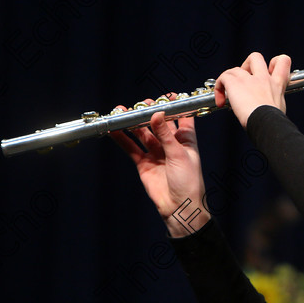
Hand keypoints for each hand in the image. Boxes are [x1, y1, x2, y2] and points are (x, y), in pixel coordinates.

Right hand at [110, 97, 209, 237]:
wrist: (180, 207)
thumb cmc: (188, 181)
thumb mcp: (178, 154)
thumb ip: (165, 134)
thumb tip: (157, 114)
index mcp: (186, 139)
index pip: (181, 117)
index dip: (174, 106)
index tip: (165, 96)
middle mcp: (170, 144)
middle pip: (158, 124)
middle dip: (149, 113)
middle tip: (140, 104)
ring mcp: (156, 153)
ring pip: (142, 134)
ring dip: (133, 124)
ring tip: (121, 112)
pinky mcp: (144, 163)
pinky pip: (131, 148)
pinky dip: (123, 139)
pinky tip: (114, 130)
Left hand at [214, 53, 291, 127]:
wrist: (266, 123)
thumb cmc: (274, 121)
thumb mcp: (280, 107)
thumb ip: (274, 100)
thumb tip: (269, 105)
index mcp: (277, 83)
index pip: (283, 61)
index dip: (275, 62)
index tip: (269, 71)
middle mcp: (263, 78)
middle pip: (255, 57)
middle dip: (247, 65)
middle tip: (244, 80)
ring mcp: (248, 79)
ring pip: (234, 69)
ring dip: (229, 80)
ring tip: (228, 95)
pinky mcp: (235, 83)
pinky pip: (223, 78)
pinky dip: (219, 88)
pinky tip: (221, 102)